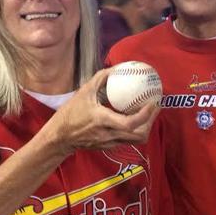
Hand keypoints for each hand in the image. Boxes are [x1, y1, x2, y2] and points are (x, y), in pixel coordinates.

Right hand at [44, 68, 160, 154]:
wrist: (60, 137)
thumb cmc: (70, 114)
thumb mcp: (84, 92)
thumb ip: (101, 78)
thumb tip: (117, 68)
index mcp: (103, 120)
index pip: (131, 122)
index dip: (146, 114)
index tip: (153, 102)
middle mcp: (109, 134)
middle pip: (139, 134)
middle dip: (151, 121)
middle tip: (155, 106)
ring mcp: (110, 142)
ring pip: (136, 139)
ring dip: (146, 127)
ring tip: (149, 113)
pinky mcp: (109, 146)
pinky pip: (128, 139)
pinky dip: (135, 130)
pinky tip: (135, 119)